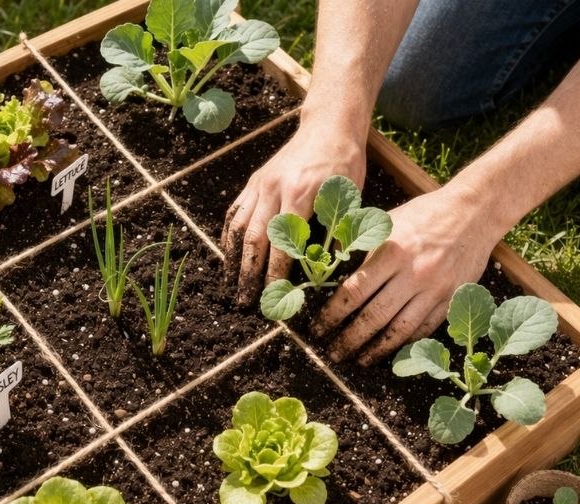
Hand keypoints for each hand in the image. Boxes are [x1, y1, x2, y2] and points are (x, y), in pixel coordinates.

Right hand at [223, 124, 366, 305]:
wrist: (328, 126)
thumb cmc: (344, 163)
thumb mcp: (350, 197)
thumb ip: (339, 232)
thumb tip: (331, 268)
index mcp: (298, 195)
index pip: (282, 244)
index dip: (275, 274)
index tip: (272, 297)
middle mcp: (272, 190)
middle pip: (253, 240)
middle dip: (248, 274)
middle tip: (245, 301)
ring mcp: (259, 185)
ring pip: (238, 227)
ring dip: (233, 259)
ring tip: (231, 284)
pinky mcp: (254, 182)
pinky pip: (235, 212)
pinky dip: (229, 236)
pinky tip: (229, 254)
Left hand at [311, 183, 500, 364]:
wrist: (474, 213)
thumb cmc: (425, 214)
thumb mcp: (388, 221)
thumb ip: (362, 247)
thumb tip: (331, 271)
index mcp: (391, 251)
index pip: (354, 292)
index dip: (333, 314)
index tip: (318, 328)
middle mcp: (413, 273)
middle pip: (374, 317)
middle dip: (349, 340)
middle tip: (333, 354)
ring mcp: (435, 289)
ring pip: (400, 330)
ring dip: (376, 350)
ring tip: (360, 360)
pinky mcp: (452, 299)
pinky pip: (425, 328)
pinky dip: (406, 342)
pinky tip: (391, 350)